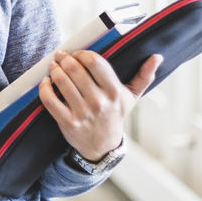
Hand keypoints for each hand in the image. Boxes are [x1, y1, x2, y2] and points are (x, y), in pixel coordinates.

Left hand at [38, 49, 162, 161]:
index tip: (78, 54)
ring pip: (62, 82)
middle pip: (76, 70)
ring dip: (54, 69)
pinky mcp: (68, 122)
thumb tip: (157, 57)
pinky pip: (50, 100)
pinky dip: (44, 87)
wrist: (103, 146)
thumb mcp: (132, 97)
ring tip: (53, 65)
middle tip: (61, 56)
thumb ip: (144, 76)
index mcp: (114, 92)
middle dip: (65, 59)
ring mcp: (83, 113)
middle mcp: (99, 102)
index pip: (95, 62)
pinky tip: (46, 82)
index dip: (82, 54)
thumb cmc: (116, 115)